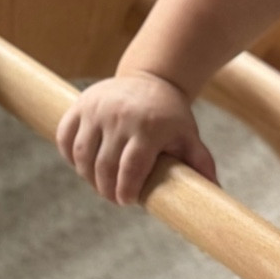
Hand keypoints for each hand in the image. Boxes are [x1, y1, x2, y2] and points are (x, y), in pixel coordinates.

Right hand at [55, 72, 217, 205]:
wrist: (152, 77)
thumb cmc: (171, 115)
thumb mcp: (189, 135)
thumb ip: (200, 161)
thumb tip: (215, 190)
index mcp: (149, 126)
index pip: (131, 168)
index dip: (126, 190)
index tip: (127, 201)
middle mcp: (119, 116)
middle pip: (103, 166)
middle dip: (106, 189)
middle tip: (114, 198)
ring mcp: (96, 109)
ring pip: (81, 155)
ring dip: (87, 176)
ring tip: (100, 184)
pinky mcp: (79, 105)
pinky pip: (64, 137)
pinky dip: (69, 156)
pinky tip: (84, 165)